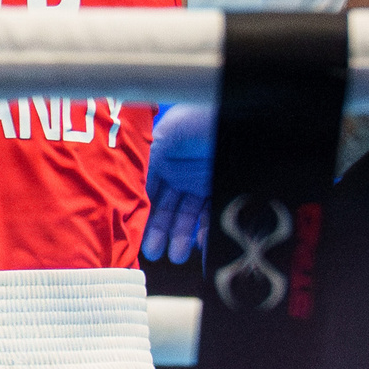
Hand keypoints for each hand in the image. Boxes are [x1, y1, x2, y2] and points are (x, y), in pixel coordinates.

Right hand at [142, 103, 213, 262]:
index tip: (130, 231)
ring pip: (187, 216)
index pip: (145, 190)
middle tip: (152, 252)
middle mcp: (179, 173)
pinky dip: (205, 233)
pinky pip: (211, 216)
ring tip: (174, 255)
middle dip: (157, 230)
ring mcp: (200, 184)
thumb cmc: (202, 116)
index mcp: (162, 158)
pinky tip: (198, 246)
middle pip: (165, 208)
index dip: (137, 210)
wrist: (241, 113)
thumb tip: (127, 182)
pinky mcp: (219, 190)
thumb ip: (148, 157)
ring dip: (179, 236)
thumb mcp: (168, 134)